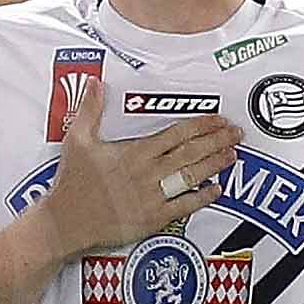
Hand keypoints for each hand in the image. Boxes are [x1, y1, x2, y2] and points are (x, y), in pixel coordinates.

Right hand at [39, 108, 239, 256]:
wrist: (66, 221)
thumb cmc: (72, 181)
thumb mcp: (77, 140)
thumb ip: (90, 109)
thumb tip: (95, 82)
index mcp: (135, 152)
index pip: (177, 133)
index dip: (202, 125)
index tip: (218, 120)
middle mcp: (148, 172)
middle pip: (192, 152)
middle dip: (218, 141)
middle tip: (237, 134)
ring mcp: (152, 196)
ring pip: (192, 177)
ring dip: (215, 165)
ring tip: (233, 156)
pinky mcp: (152, 219)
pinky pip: (185, 206)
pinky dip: (203, 197)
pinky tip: (216, 189)